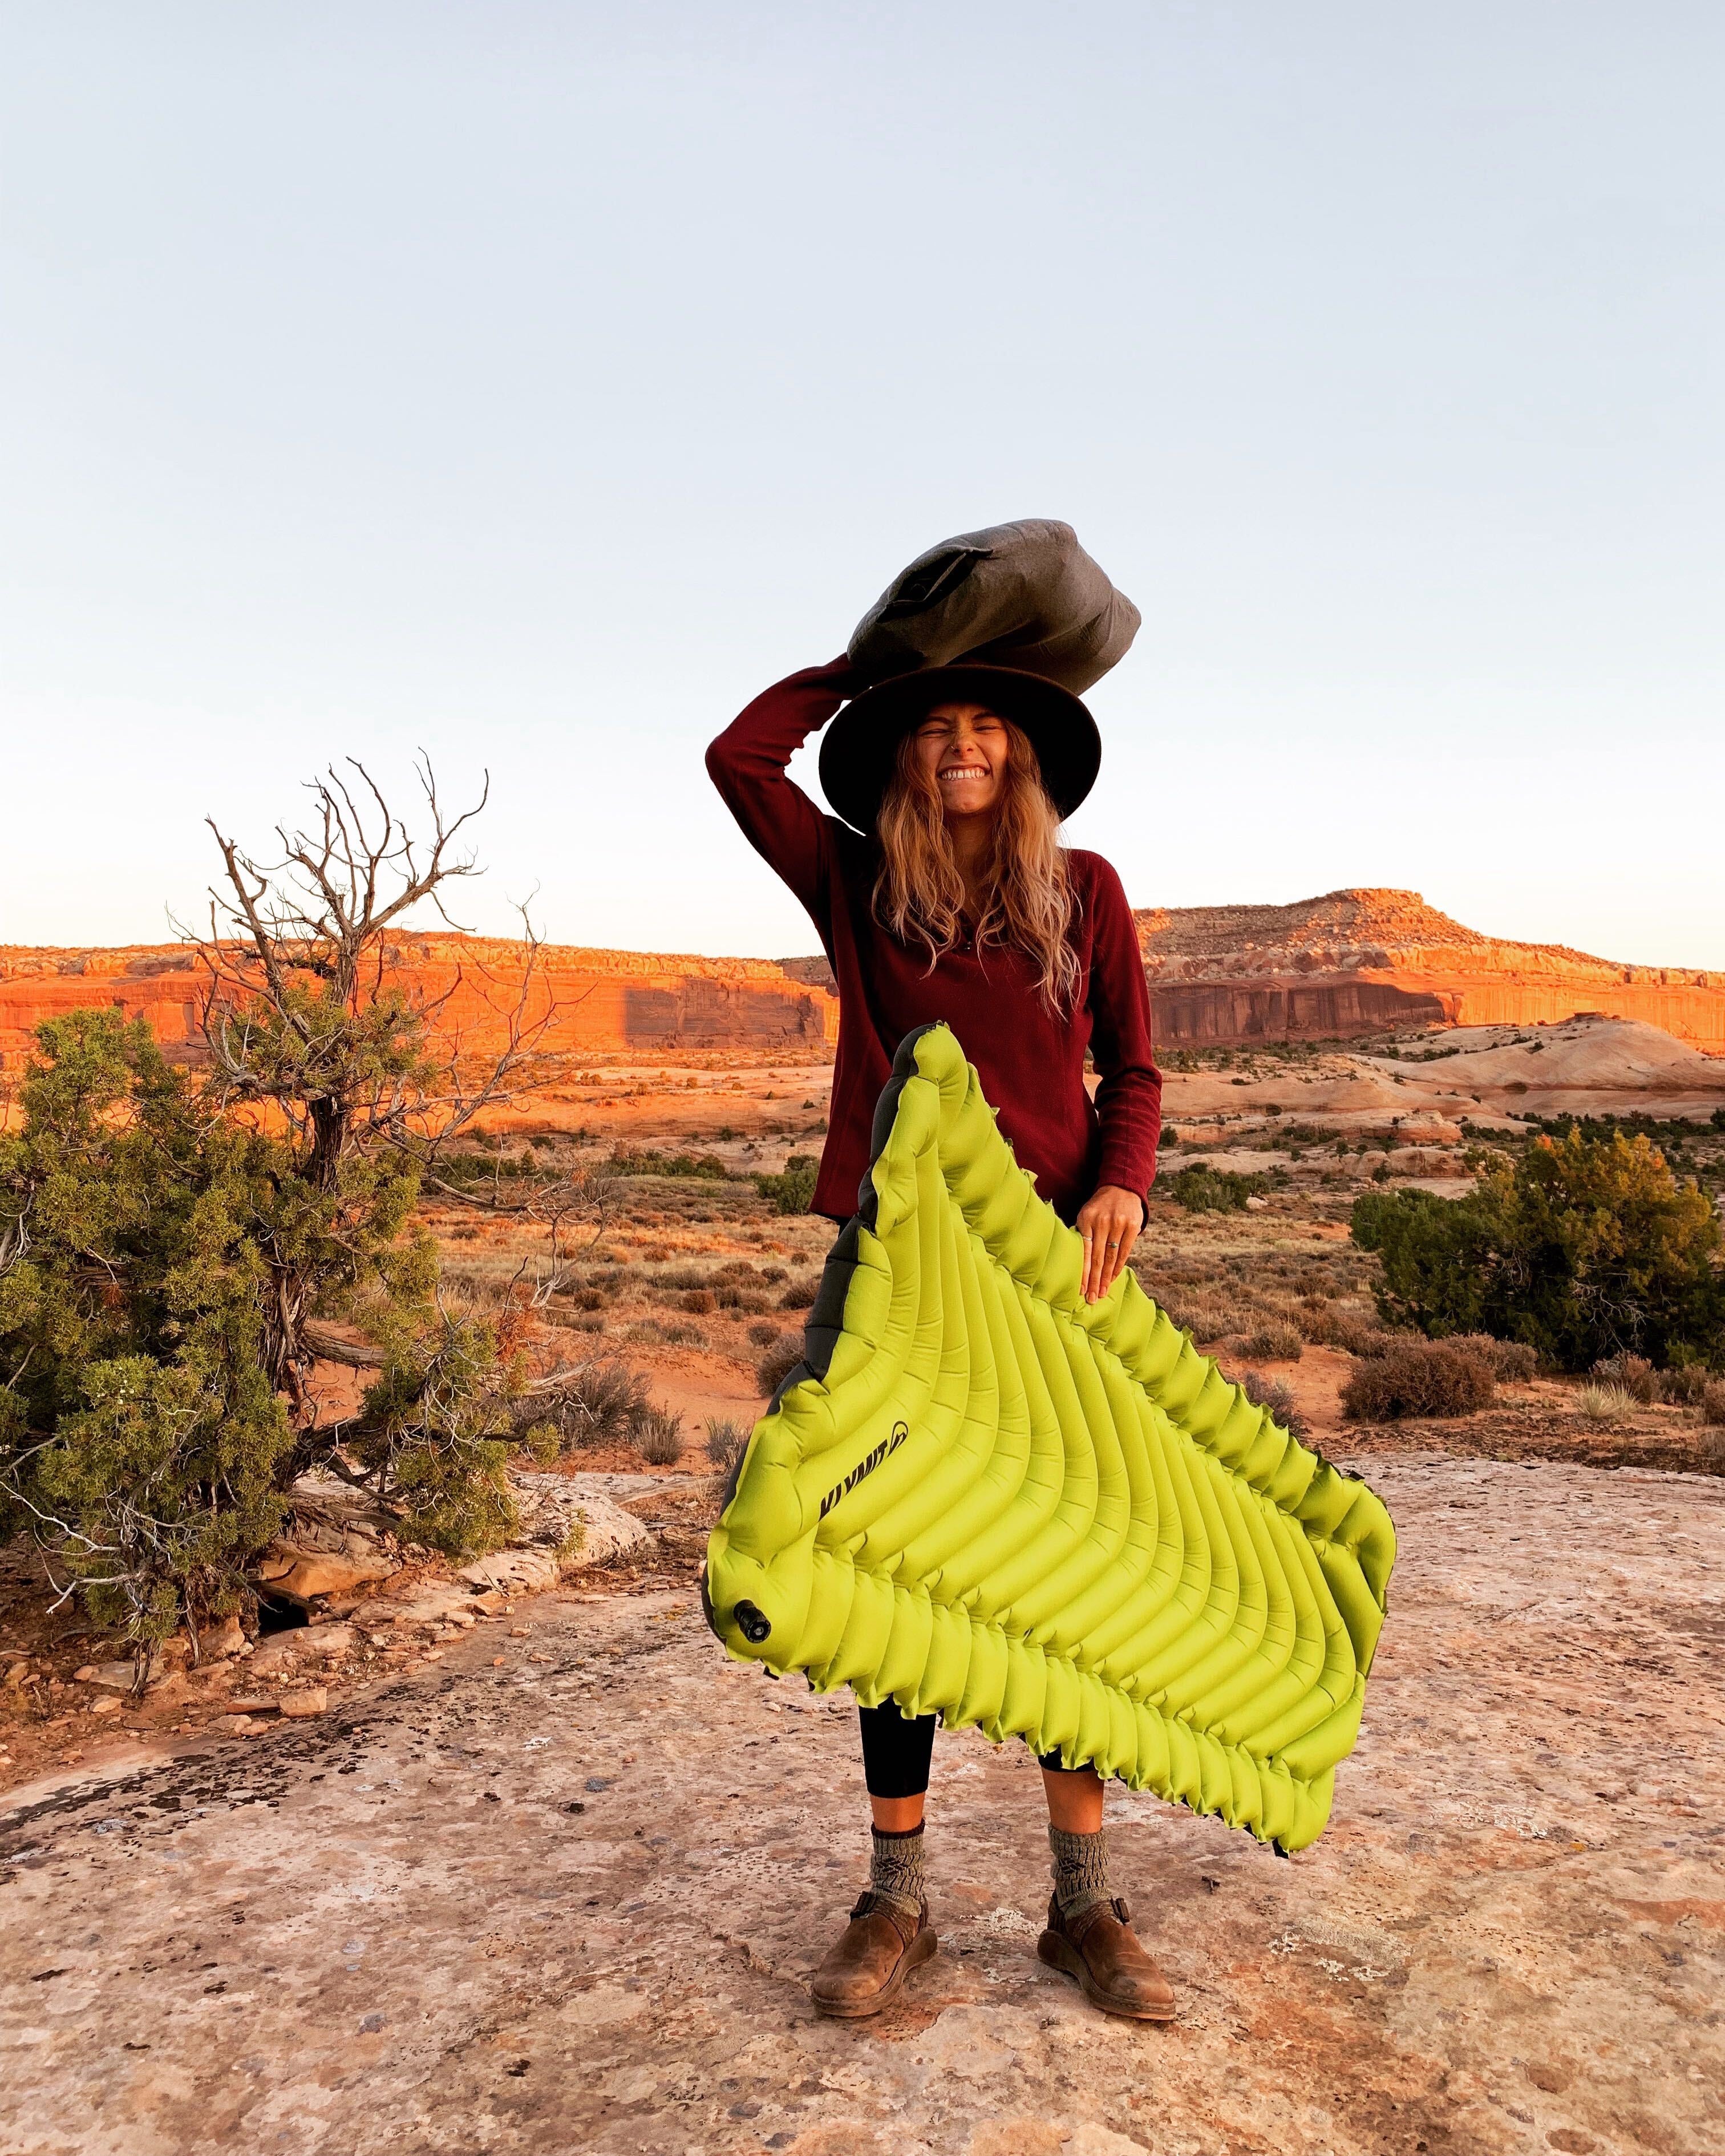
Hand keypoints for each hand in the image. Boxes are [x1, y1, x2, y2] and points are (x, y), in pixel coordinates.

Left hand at [1076, 1185, 1143, 1303]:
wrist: (1121, 1186)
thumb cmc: (1099, 1206)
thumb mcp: (1085, 1214)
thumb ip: (1082, 1235)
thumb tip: (1075, 1263)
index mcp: (1086, 1219)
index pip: (1084, 1251)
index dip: (1083, 1272)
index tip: (1081, 1289)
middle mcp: (1102, 1222)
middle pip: (1098, 1258)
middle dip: (1094, 1281)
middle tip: (1092, 1299)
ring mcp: (1119, 1224)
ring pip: (1111, 1258)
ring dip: (1106, 1278)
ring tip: (1102, 1293)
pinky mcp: (1133, 1226)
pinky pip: (1125, 1252)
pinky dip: (1118, 1267)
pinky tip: (1113, 1279)